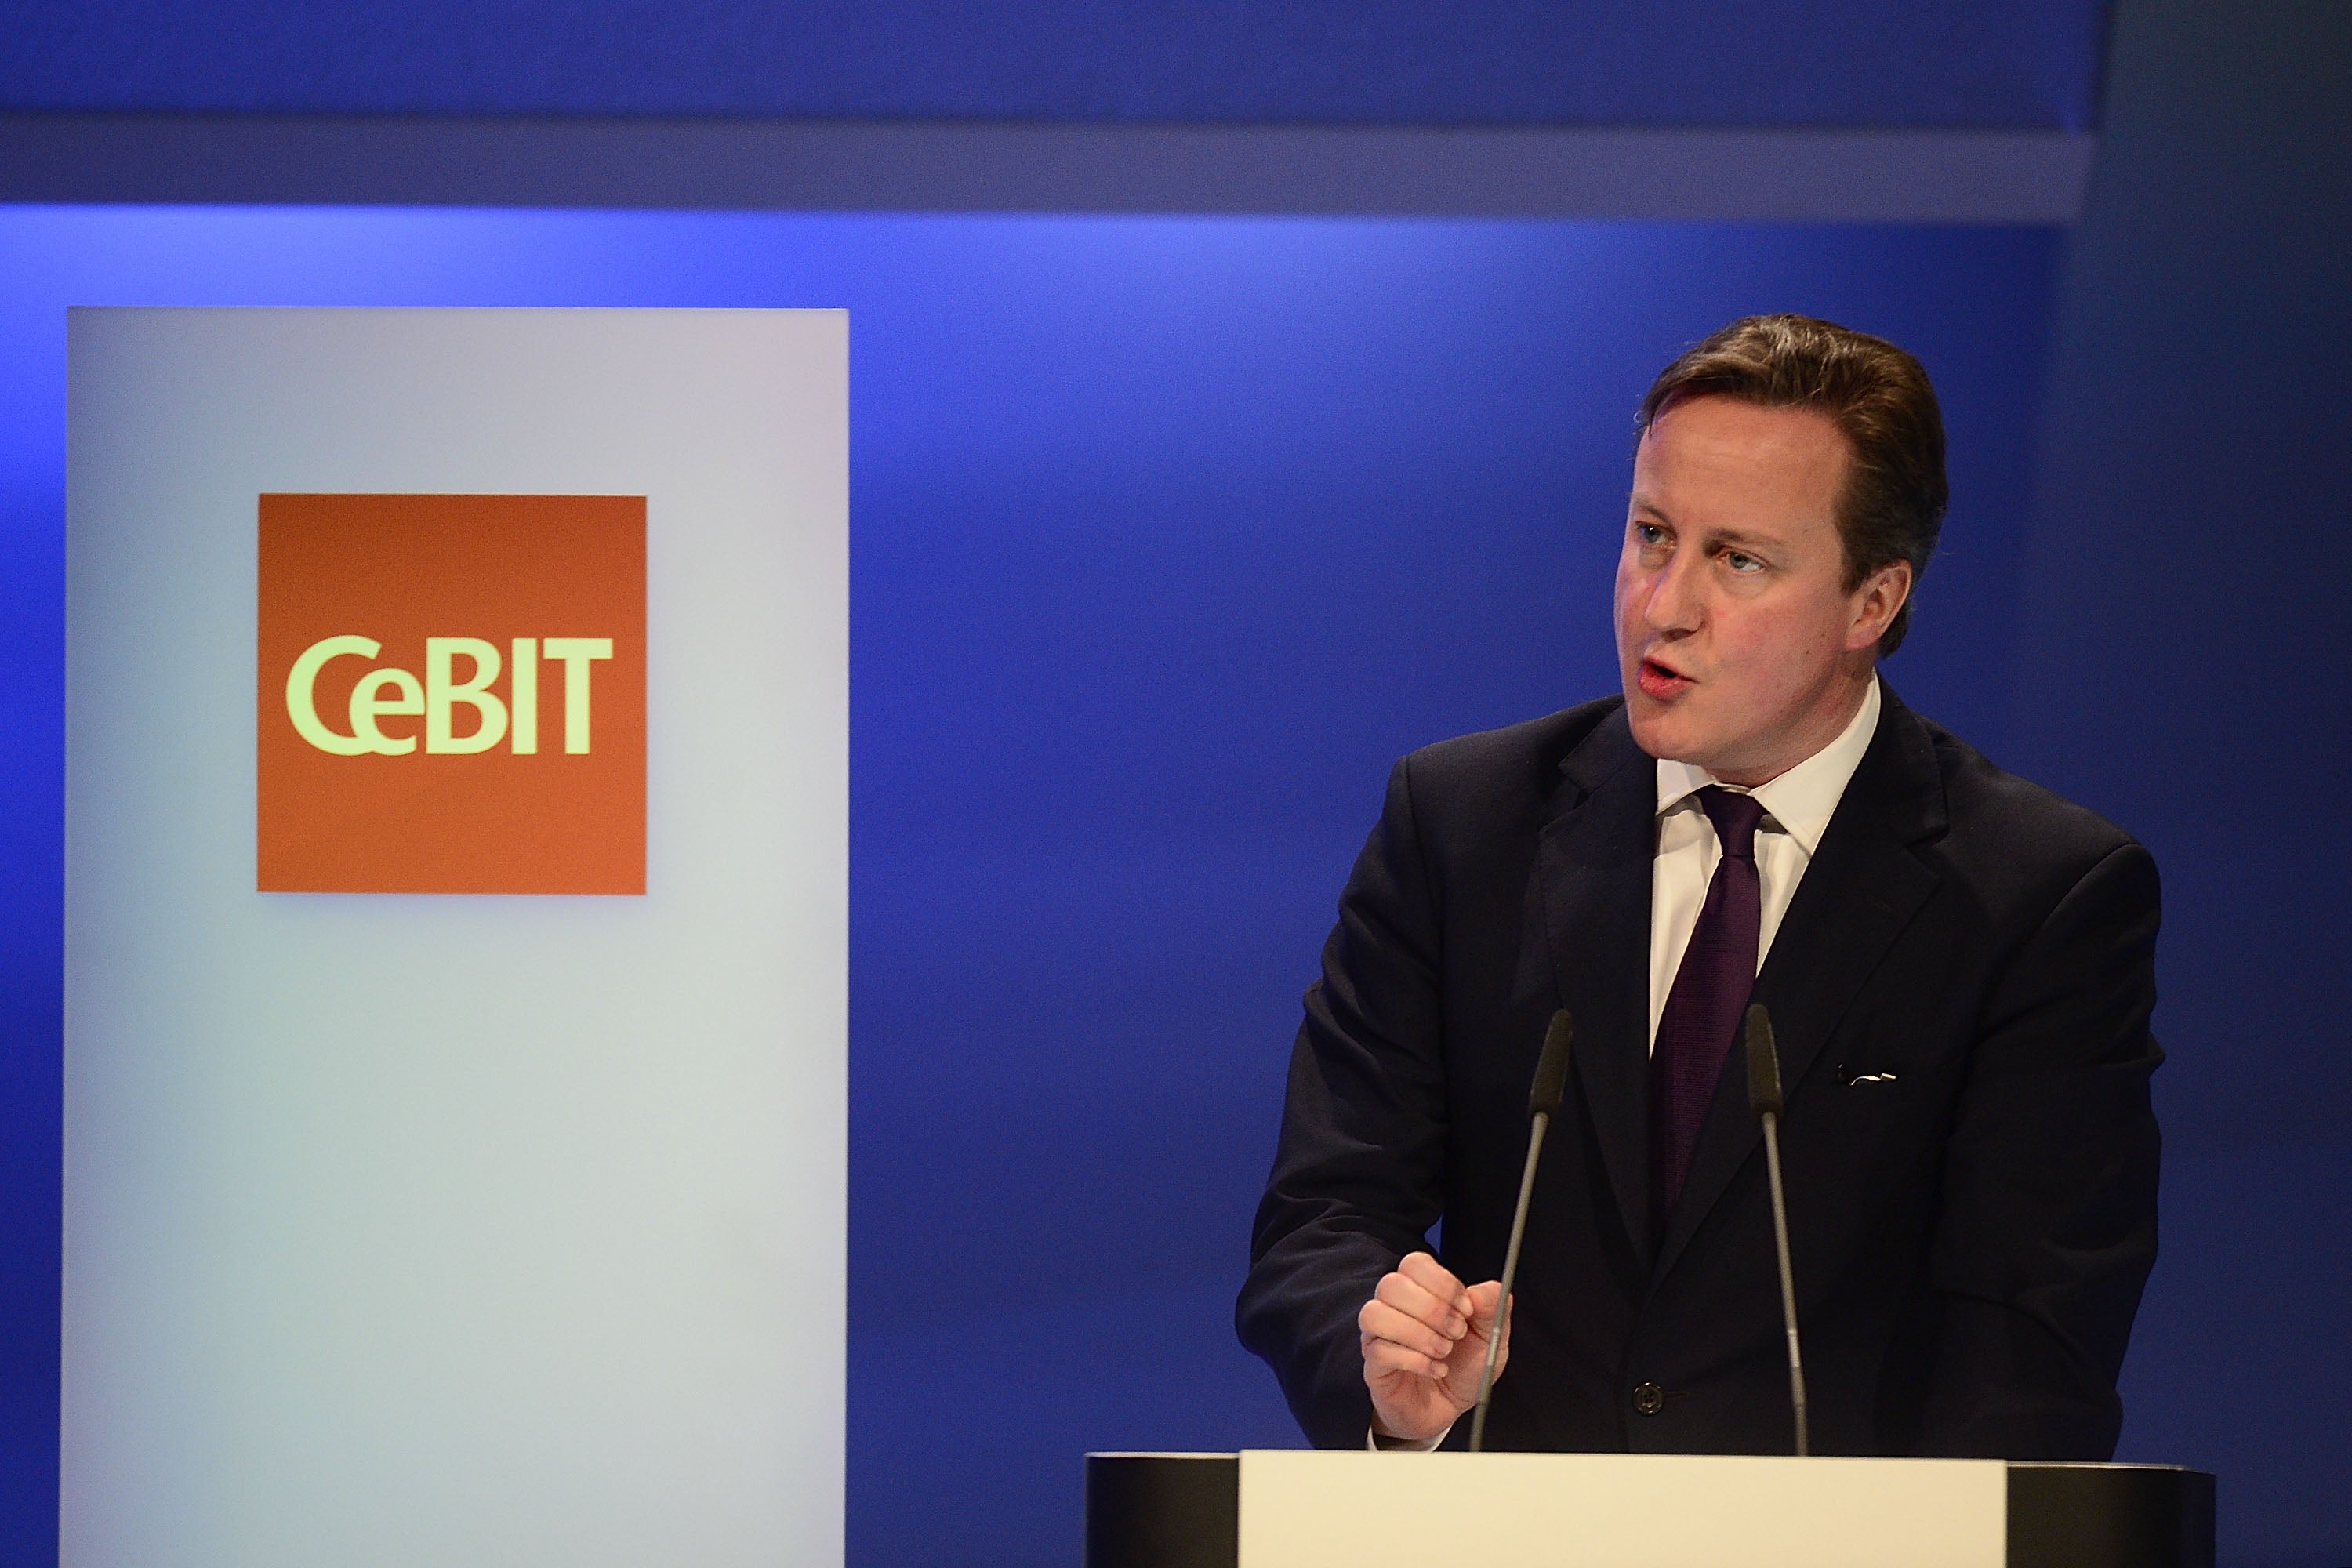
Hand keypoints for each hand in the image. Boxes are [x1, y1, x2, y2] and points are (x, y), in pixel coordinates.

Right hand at [1357, 1251, 1508, 1443]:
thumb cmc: (1463, 1367)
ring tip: (1443, 1351)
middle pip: (1392, 1285)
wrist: (1449, 1409)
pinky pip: (1380, 1351)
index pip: (1415, 1264)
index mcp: (1420, 1291)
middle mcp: (1393, 1308)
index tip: (1467, 1308)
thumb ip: (1492, 1308)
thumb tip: (1483, 1291)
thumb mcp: (1490, 1337)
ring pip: (1376, 1314)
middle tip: (1457, 1332)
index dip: (1442, 1283)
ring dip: (1418, 1333)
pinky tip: (1436, 1369)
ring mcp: (1378, 1336)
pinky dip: (1415, 1360)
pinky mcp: (1374, 1365)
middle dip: (1432, 1309)